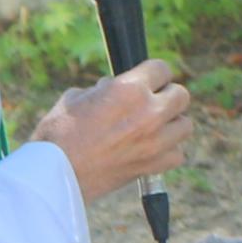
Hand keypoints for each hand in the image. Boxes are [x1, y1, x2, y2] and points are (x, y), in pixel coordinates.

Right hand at [36, 59, 193, 202]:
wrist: (56, 173)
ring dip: (172, 123)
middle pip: (181, 95)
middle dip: (167, 95)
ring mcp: (156, 141)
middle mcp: (149, 113)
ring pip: (185, 125)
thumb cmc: (59, 134)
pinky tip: (150, 148)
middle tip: (151, 102)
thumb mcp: (77, 97)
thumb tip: (113, 87)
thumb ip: (105, 89)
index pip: (162, 68)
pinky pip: (178, 153)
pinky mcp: (155, 165)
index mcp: (129, 89)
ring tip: (152, 126)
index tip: (147, 79)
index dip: (153, 73)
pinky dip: (168, 150)